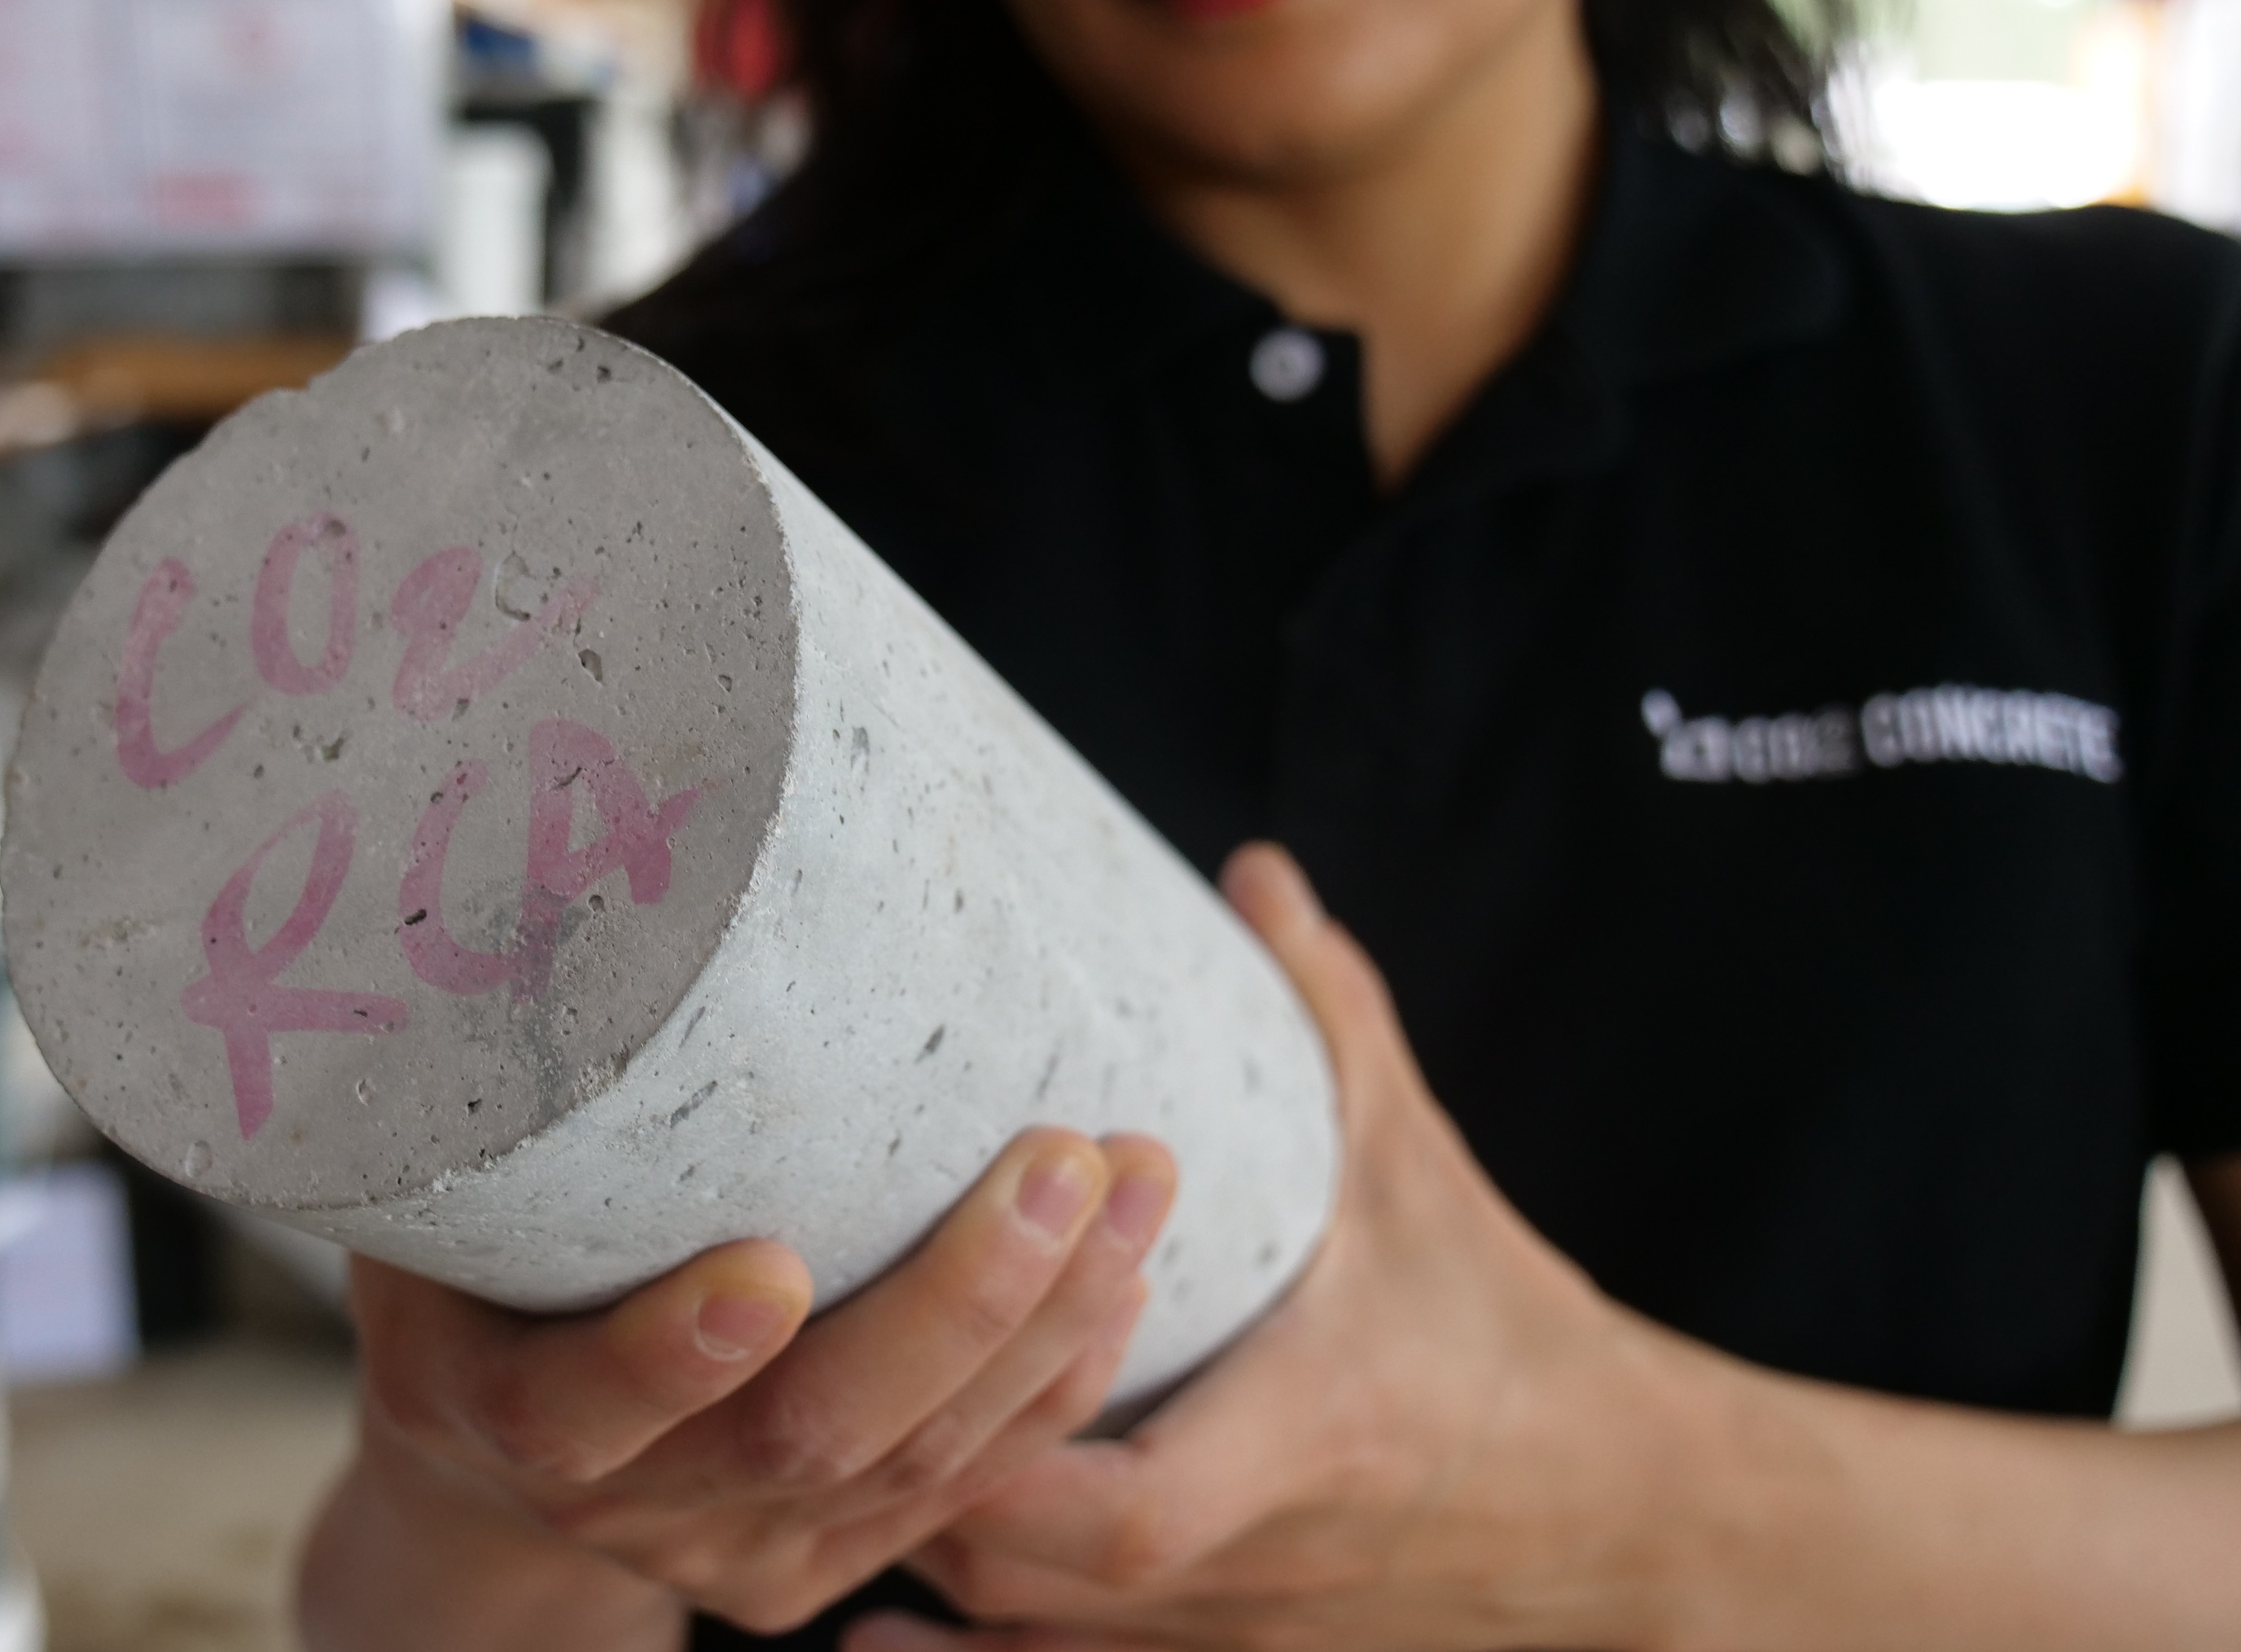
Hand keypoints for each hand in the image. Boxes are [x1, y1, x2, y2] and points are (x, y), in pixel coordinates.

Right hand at [328, 1119, 1180, 1641]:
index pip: (574, 1412)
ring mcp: (737, 1546)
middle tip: (1057, 1164)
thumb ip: (490, 1099)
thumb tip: (524, 911)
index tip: (769, 1267)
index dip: (668, 1355)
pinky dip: (1057, 1386)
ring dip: (1047, 1326)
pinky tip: (1130, 1276)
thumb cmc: (467, 1257)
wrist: (492, 1436)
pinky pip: (965, 1491)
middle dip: (949, 1309)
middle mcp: (623, 1499)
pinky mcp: (827, 1555)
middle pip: (802, 1438)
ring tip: (1136, 1178)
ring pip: (913, 1468)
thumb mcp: (431, 1188)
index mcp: (490, 1405)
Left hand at [861, 843, 1694, 1651]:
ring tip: (813, 1472)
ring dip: (924, 1564)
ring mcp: (1237, 1631)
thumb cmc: (1507, 1323)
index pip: (1128, 1504)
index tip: (914, 1345)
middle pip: (1036, 1581)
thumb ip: (1331, 1015)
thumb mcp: (1419, 1162)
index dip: (1007, 1439)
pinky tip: (865, 1636)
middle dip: (917, 1493)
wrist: (1632, 1510)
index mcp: (1305, 1438)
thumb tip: (1252, 870)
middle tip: (813, 1386)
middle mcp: (1255, 1559)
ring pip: (1033, 1640)